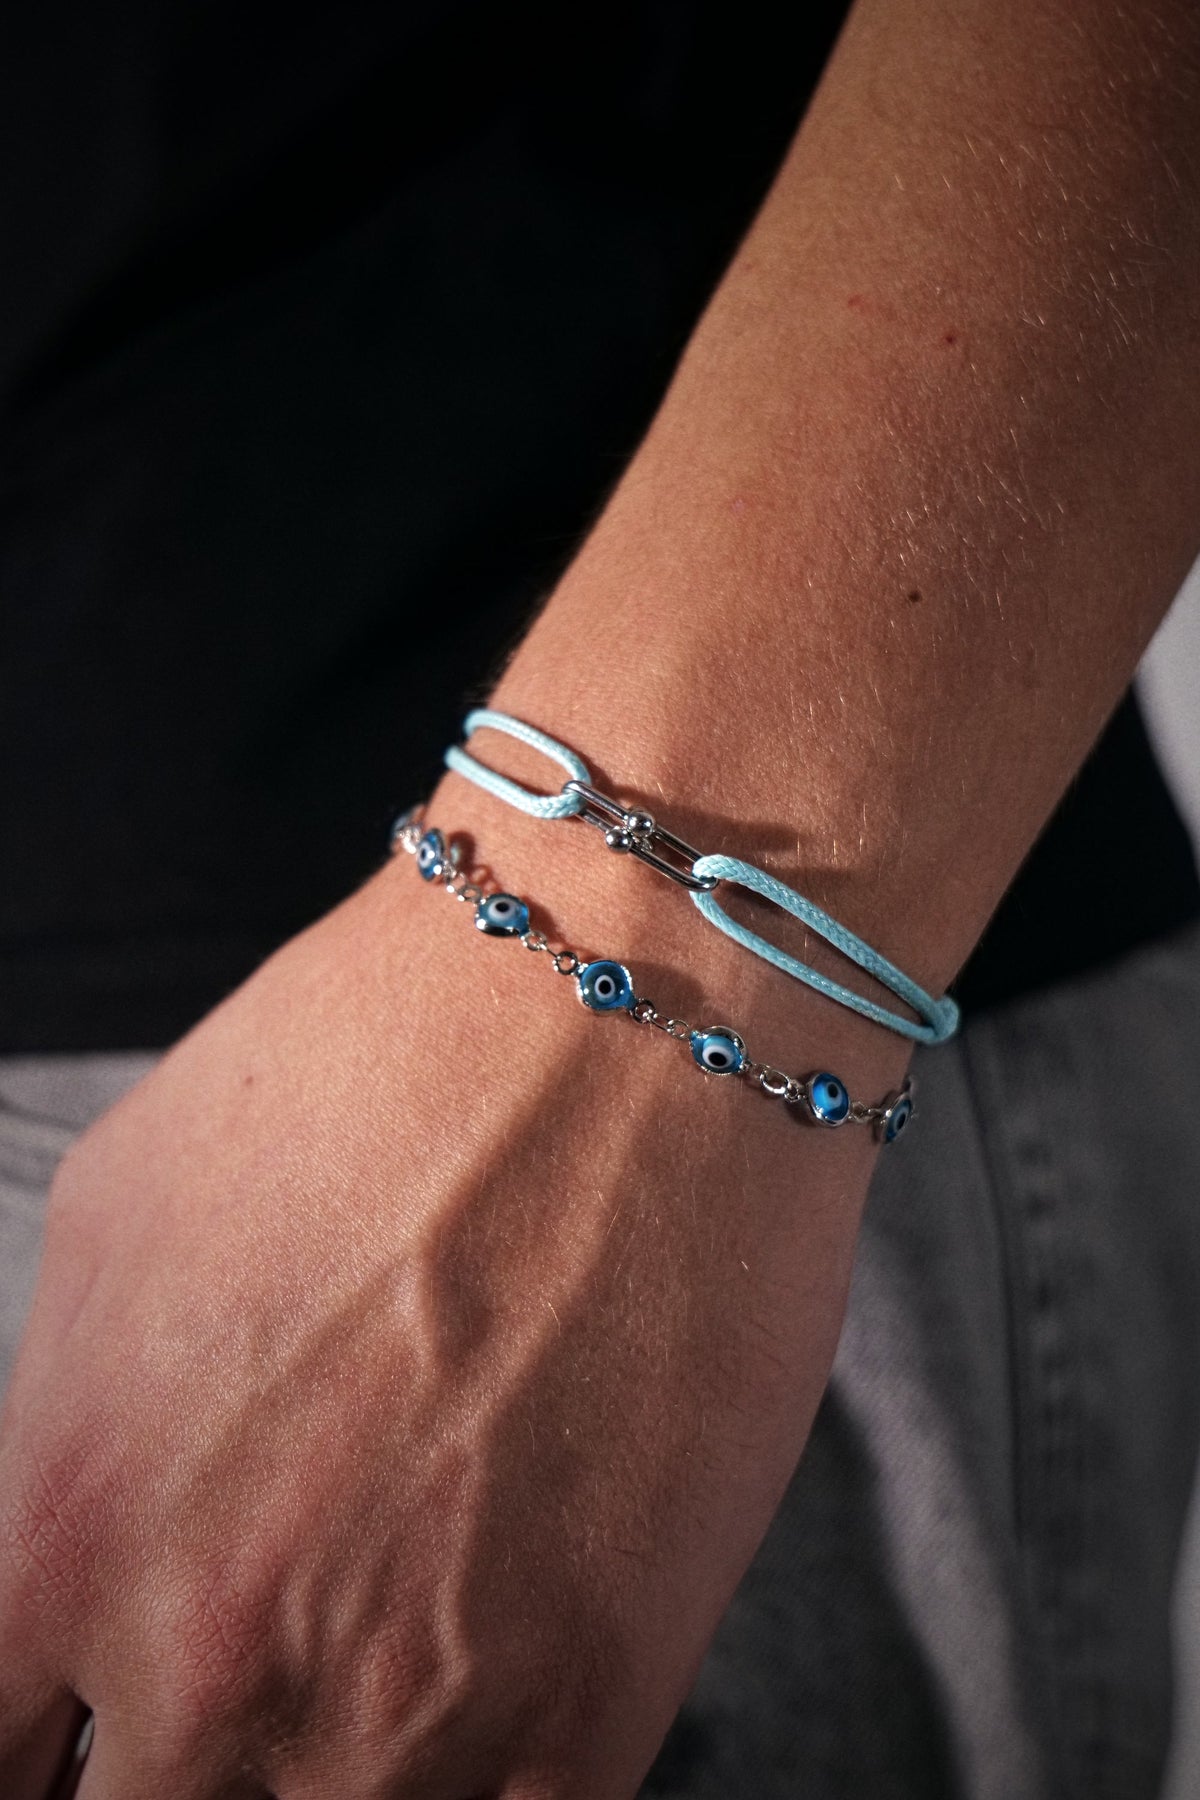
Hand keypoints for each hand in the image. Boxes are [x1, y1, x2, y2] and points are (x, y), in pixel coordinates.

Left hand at [0, 818, 895, 1799]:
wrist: (634, 1010)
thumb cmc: (390, 1063)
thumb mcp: (124, 1215)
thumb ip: (67, 1423)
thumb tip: (84, 1531)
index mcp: (62, 1521)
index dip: (36, 1757)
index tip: (82, 1732)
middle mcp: (205, 1651)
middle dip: (173, 1769)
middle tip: (246, 1679)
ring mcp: (404, 1707)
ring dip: (329, 1785)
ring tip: (379, 1673)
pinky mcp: (593, 1703)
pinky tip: (484, 1732)